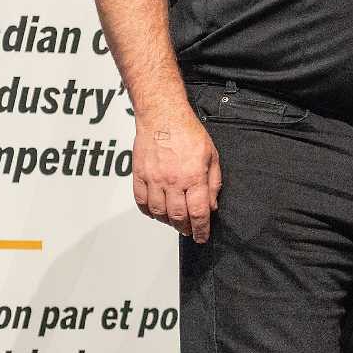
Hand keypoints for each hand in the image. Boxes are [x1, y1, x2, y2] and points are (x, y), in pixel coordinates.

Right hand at [131, 109, 220, 242]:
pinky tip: (156, 212)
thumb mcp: (212, 156)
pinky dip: (148, 211)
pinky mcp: (139, 175)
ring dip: (167, 222)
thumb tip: (212, 205)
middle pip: (177, 216)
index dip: (201, 230)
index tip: (202, 237)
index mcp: (193, 176)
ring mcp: (154, 179)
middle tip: (189, 230)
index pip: (198, 213)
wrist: (162, 116)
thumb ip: (213, 183)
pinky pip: (141, 201)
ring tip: (174, 221)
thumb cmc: (187, 132)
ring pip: (158, 212)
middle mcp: (172, 181)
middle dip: (185, 228)